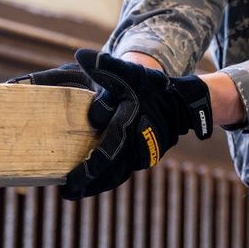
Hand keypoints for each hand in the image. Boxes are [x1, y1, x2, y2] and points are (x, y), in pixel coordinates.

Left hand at [10, 49, 212, 198]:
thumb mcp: (129, 72)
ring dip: (95, 186)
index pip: (108, 148)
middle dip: (87, 182)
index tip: (70, 174)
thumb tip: (80, 54)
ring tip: (73, 193)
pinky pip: (121, 173)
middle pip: (109, 170)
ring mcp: (141, 154)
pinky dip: (106, 180)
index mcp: (129, 123)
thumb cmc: (151, 86)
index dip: (90, 163)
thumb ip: (105, 65)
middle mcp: (136, 144)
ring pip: (115, 175)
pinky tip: (91, 185)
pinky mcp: (143, 158)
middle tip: (67, 192)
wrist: (181, 103)